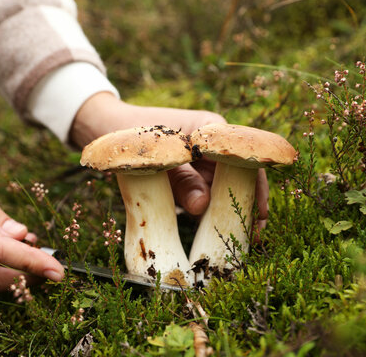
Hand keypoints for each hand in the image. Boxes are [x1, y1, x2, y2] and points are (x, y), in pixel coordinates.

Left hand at [71, 92, 268, 228]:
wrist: (105, 128)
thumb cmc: (132, 134)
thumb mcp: (159, 157)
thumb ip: (181, 181)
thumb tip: (202, 208)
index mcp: (211, 127)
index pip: (246, 158)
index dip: (257, 189)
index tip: (259, 217)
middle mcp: (211, 142)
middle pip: (239, 175)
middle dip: (246, 205)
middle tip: (253, 236)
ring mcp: (201, 158)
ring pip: (222, 186)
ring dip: (229, 209)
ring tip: (238, 237)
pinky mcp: (188, 171)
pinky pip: (204, 190)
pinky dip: (209, 208)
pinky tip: (214, 228)